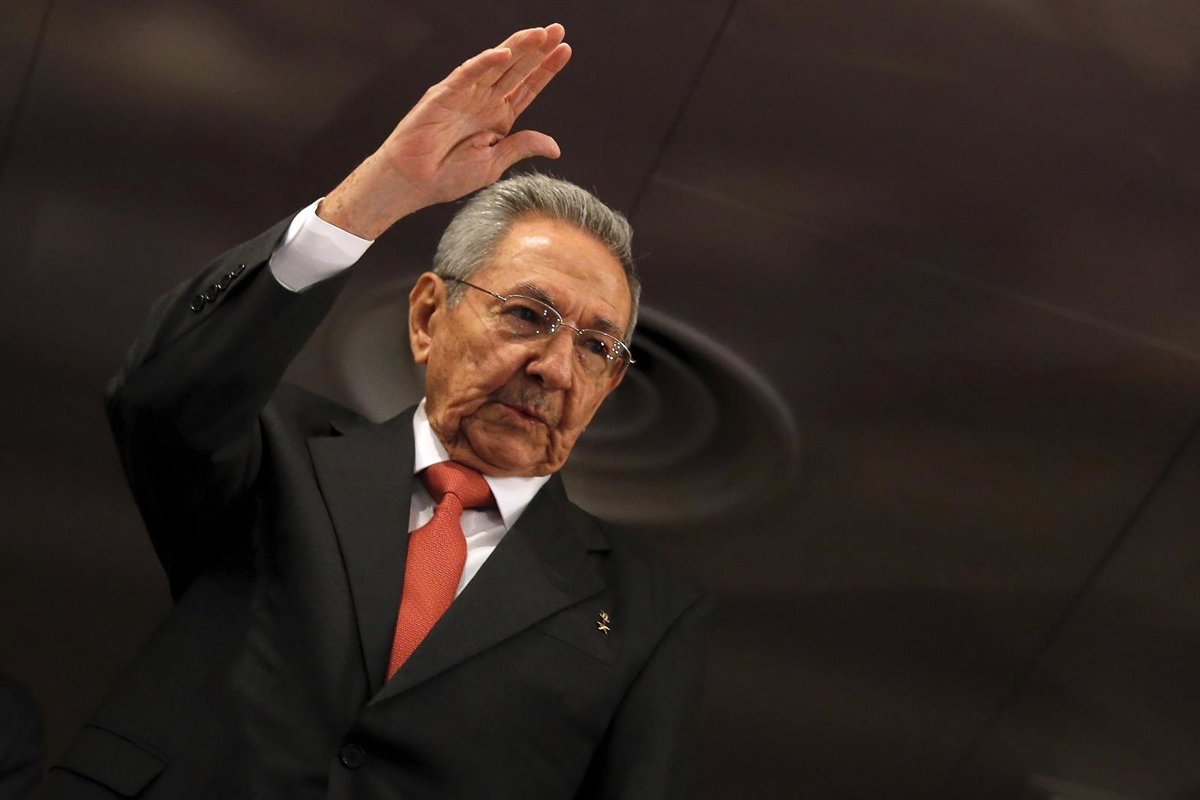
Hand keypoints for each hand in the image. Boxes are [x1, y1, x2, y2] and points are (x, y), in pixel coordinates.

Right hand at [319, 25, 571, 239]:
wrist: (413, 182)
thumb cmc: (448, 175)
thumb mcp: (494, 163)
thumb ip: (521, 147)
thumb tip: (555, 147)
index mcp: (498, 117)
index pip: (528, 87)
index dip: (546, 69)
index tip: (565, 50)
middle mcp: (484, 101)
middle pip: (517, 69)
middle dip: (538, 49)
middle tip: (558, 29)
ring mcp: (465, 94)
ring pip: (496, 65)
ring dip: (518, 48)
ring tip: (540, 34)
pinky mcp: (444, 94)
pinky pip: (467, 74)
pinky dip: (484, 63)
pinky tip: (504, 54)